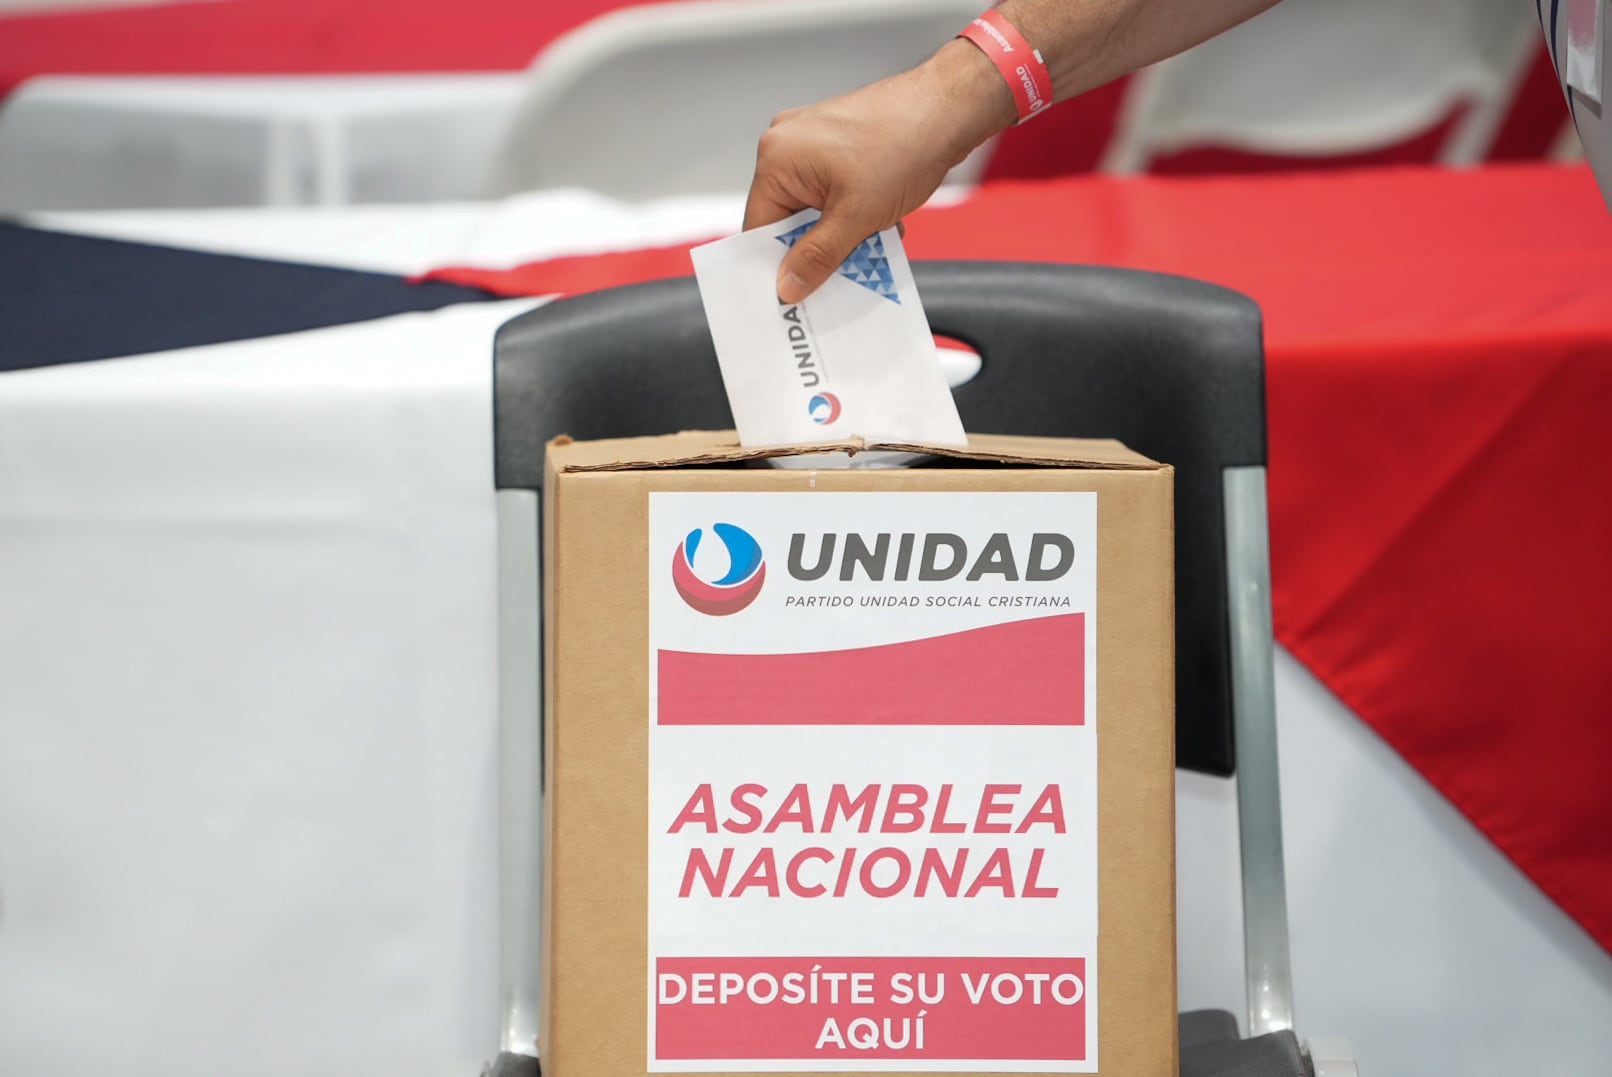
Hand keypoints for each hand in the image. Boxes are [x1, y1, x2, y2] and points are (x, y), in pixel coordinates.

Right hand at [743, 40, 1014, 303]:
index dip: (777, 264)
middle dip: (817, 247)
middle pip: (787, 219)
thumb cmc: (904, 144)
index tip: (794, 294)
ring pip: (813, 208)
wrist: (949, 108)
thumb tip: (787, 285)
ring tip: (872, 239)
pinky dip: (852, 212)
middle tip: (842, 272)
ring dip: (841, 232)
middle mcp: (787, 144)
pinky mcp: (836, 142)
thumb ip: (817, 257)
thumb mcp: (856, 217)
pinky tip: (880, 221)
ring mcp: (811, 140)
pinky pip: (831, 191)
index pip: (760, 227)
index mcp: (777, 158)